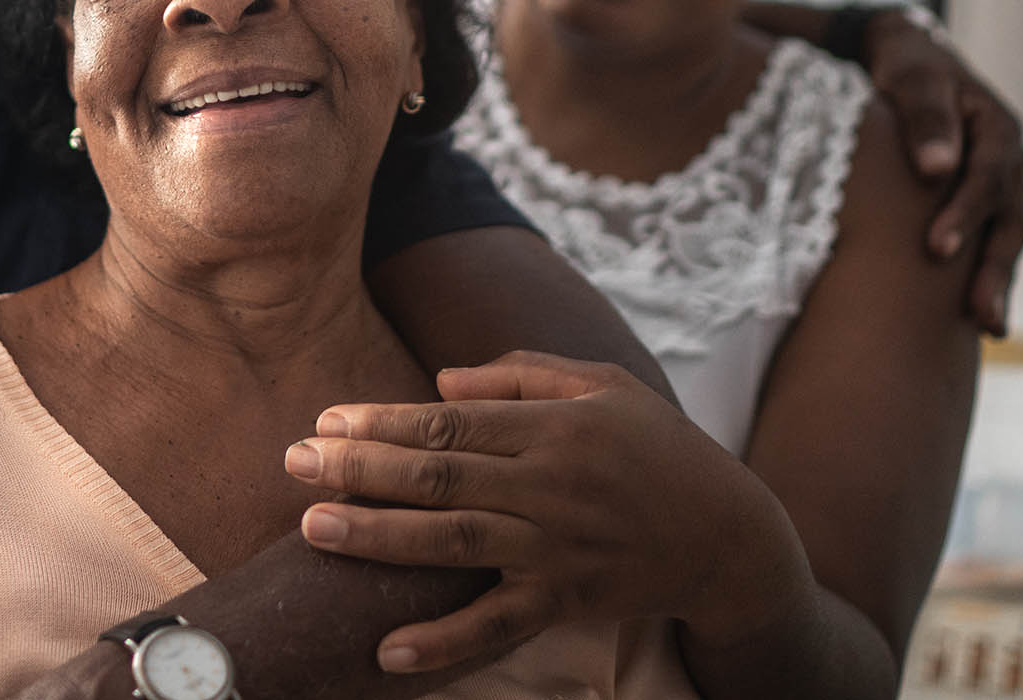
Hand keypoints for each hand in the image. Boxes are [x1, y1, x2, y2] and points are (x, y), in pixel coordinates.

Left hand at [284, 352, 808, 673]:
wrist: (727, 534)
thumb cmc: (656, 446)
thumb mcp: (601, 385)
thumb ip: (520, 373)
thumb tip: (439, 380)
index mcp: (552, 426)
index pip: (451, 421)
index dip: (384, 420)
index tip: (326, 419)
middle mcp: (549, 485)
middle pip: (439, 477)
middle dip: (360, 469)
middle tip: (295, 462)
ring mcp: (556, 547)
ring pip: (454, 543)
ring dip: (380, 538)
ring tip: (316, 530)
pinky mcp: (566, 600)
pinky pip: (497, 626)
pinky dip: (444, 641)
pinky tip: (388, 649)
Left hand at [863, 9, 1022, 335]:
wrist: (909, 64)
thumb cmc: (907, 68)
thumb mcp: (913, 79)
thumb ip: (925, 117)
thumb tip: (937, 168)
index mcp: (999, 130)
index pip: (989, 176)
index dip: (966, 213)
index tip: (936, 248)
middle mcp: (1009, 163)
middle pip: (1011, 220)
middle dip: (996, 268)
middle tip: (980, 313)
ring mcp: (1001, 188)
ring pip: (1006, 239)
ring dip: (997, 282)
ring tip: (988, 328)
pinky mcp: (982, 207)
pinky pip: (989, 245)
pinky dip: (982, 277)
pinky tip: (973, 319)